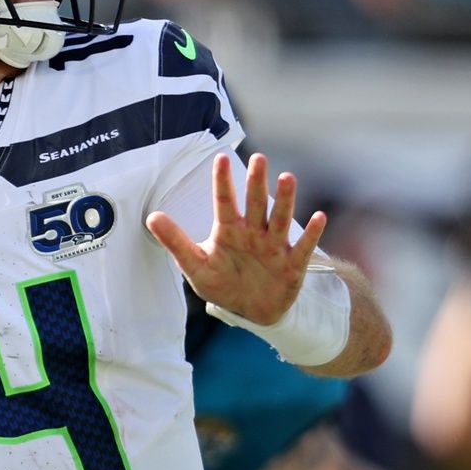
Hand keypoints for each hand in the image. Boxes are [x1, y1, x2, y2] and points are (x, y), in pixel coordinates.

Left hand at [145, 153, 325, 324]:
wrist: (251, 311)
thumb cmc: (223, 284)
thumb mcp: (195, 266)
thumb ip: (176, 242)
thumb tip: (152, 217)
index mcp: (229, 230)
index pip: (225, 202)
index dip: (223, 182)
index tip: (220, 158)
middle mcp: (253, 233)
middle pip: (256, 204)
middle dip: (256, 182)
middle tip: (258, 159)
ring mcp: (274, 247)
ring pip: (280, 219)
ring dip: (285, 200)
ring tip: (287, 178)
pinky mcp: (292, 265)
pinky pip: (303, 247)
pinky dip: (311, 234)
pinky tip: (318, 217)